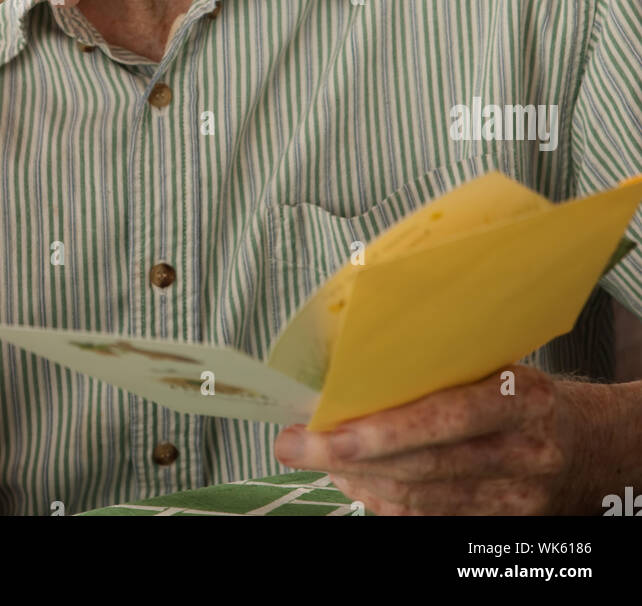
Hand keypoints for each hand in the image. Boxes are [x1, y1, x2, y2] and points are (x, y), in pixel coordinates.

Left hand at [275, 366, 601, 515]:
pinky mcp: (500, 524)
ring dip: (358, 480)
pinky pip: (430, 519)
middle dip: (347, 456)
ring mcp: (514, 498)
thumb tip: (356, 361)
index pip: (442, 417)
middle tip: (294, 443)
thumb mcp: (499, 361)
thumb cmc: (527, 389)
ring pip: (420, 500)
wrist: (589, 443)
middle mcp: (523, 454)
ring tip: (318, 458)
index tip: (319, 425)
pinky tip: (357, 479)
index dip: (377, 429)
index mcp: (522, 398)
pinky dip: (385, 501)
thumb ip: (442, 362)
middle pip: (422, 467)